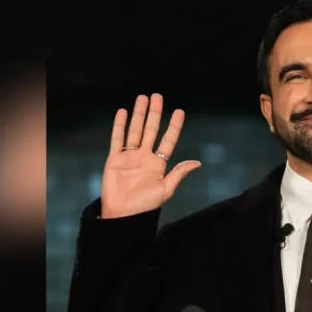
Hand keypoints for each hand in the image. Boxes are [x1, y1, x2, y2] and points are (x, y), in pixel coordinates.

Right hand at [101, 93, 200, 218]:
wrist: (123, 214)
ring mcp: (129, 156)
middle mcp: (145, 157)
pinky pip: (117, 139)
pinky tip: (123, 112)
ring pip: (135, 130)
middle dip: (154, 113)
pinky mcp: (114, 159)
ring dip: (139, 115)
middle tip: (157, 96)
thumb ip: (178, 174)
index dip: (174, 126)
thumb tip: (197, 163)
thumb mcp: (166, 190)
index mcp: (158, 164)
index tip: (179, 112)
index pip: (168, 140)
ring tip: (142, 98)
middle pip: (151, 130)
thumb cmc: (145, 205)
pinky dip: (119, 125)